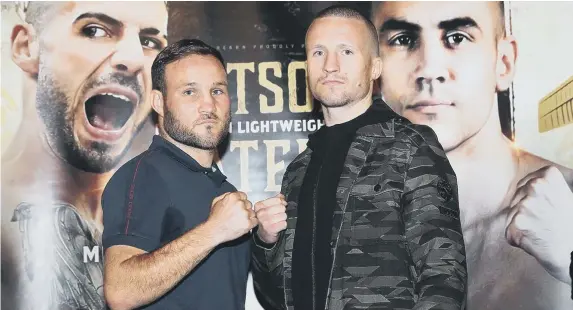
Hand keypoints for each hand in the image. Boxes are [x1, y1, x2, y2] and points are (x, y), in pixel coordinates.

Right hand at [208, 191, 257, 243]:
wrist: (214, 231)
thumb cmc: (214, 218)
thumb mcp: (216, 201)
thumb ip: (226, 195)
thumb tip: (233, 194)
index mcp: (233, 197)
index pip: (244, 195)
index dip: (241, 201)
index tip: (239, 206)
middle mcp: (240, 204)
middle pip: (249, 204)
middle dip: (245, 208)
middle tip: (238, 215)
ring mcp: (245, 214)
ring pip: (252, 212)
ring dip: (248, 216)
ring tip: (240, 221)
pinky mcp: (248, 223)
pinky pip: (255, 221)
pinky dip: (252, 223)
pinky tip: (244, 224)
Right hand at [254, 193, 287, 243]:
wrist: (263, 234)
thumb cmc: (266, 220)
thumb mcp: (267, 208)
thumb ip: (274, 200)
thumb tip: (281, 195)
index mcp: (259, 206)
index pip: (277, 199)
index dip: (282, 202)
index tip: (282, 205)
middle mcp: (261, 213)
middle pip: (281, 207)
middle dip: (282, 211)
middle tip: (279, 215)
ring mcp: (265, 221)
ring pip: (283, 215)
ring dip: (283, 219)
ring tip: (278, 221)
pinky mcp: (271, 229)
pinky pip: (284, 223)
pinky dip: (284, 225)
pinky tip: (279, 226)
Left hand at [505, 166, 572, 284]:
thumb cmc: (569, 223)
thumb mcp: (563, 195)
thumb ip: (545, 186)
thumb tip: (528, 183)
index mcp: (548, 176)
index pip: (523, 184)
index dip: (529, 199)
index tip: (542, 208)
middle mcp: (536, 186)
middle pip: (516, 198)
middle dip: (524, 210)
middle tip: (543, 220)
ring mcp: (526, 205)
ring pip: (511, 214)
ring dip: (521, 224)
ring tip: (541, 230)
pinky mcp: (518, 222)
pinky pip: (509, 230)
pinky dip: (517, 237)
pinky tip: (534, 239)